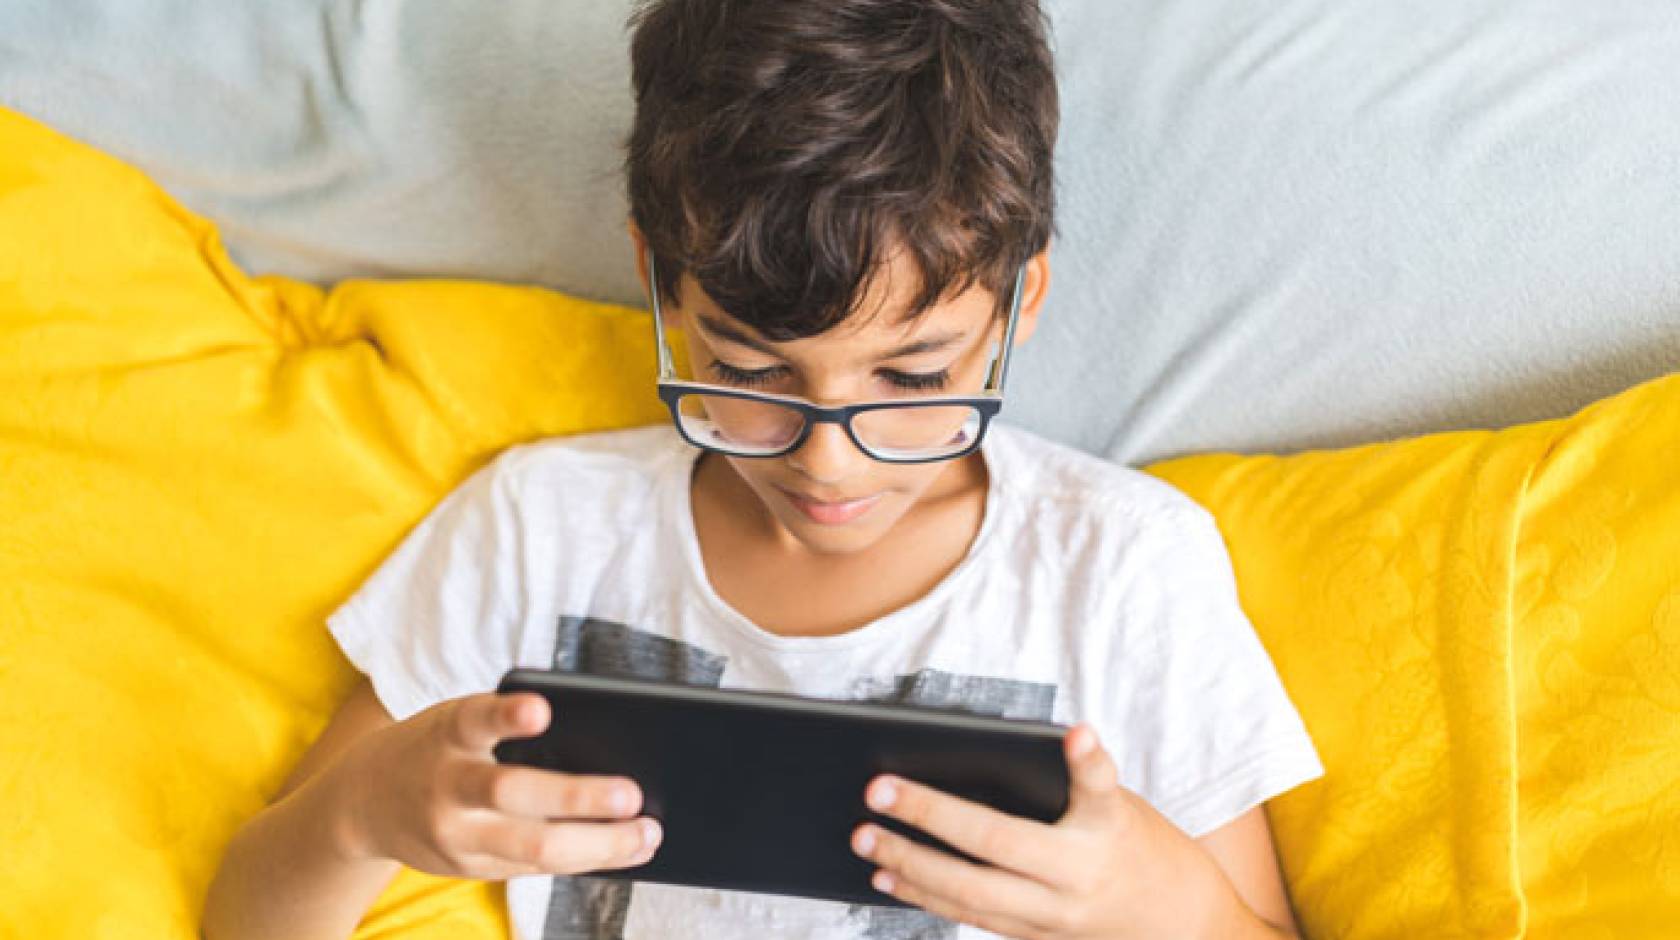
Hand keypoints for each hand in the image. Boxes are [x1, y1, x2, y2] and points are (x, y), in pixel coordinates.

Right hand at [331, 691, 661, 879]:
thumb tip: (601, 746)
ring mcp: (455, 836)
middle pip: (510, 792)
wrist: (360, 803)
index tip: (541, 709)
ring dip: (597, 844)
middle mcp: (446, 786)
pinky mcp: (468, 868)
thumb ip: (503, 727)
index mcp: (447, 732)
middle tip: (631, 794)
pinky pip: (534, 869)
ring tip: (647, 834)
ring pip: (530, 848)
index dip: (506, 714)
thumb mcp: (456, 722)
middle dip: (574, 797)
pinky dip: (586, 860)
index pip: (475, 719)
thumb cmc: (435, 747)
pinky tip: (627, 850)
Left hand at [850, 725, 1245, 938]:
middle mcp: (1079, 879)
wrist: (1179, 925)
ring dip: (912, 869)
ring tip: (867, 841)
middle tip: (876, 793)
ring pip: (974, 898)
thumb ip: (1072, 782)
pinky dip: (929, 898)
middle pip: (996, 852)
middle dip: (929, 823)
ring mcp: (1056, 919)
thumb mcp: (1119, 805)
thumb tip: (1010, 751)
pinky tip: (892, 878)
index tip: (1078, 734)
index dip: (1088, 759)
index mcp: (1108, 831)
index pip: (1094, 787)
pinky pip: (975, 920)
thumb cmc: (1138, 847)